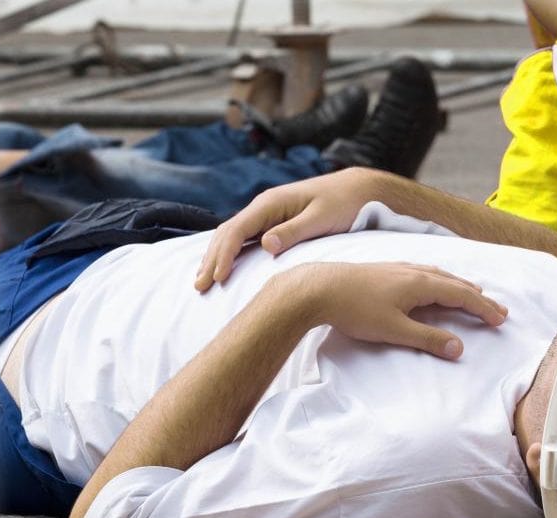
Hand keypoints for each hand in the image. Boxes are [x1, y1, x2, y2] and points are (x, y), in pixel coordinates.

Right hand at [195, 169, 371, 292]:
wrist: (358, 190)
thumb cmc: (344, 204)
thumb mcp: (322, 218)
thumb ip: (294, 231)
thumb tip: (266, 244)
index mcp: (271, 203)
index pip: (237, 230)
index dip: (224, 255)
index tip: (217, 279)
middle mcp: (263, 207)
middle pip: (227, 233)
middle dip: (211, 260)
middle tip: (198, 287)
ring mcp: (266, 214)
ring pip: (232, 236)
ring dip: (215, 257)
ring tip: (203, 282)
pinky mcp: (273, 222)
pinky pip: (244, 239)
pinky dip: (230, 254)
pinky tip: (223, 269)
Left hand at [295, 262, 508, 359]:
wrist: (317, 288)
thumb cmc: (355, 309)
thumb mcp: (394, 330)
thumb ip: (428, 339)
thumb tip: (459, 348)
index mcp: (421, 284)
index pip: (462, 296)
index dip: (483, 308)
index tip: (500, 318)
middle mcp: (414, 271)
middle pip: (455, 283)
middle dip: (477, 297)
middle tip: (497, 309)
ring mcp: (399, 269)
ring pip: (439, 275)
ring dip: (459, 285)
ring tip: (471, 291)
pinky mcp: (385, 271)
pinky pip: (423, 272)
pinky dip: (439, 278)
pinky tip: (431, 280)